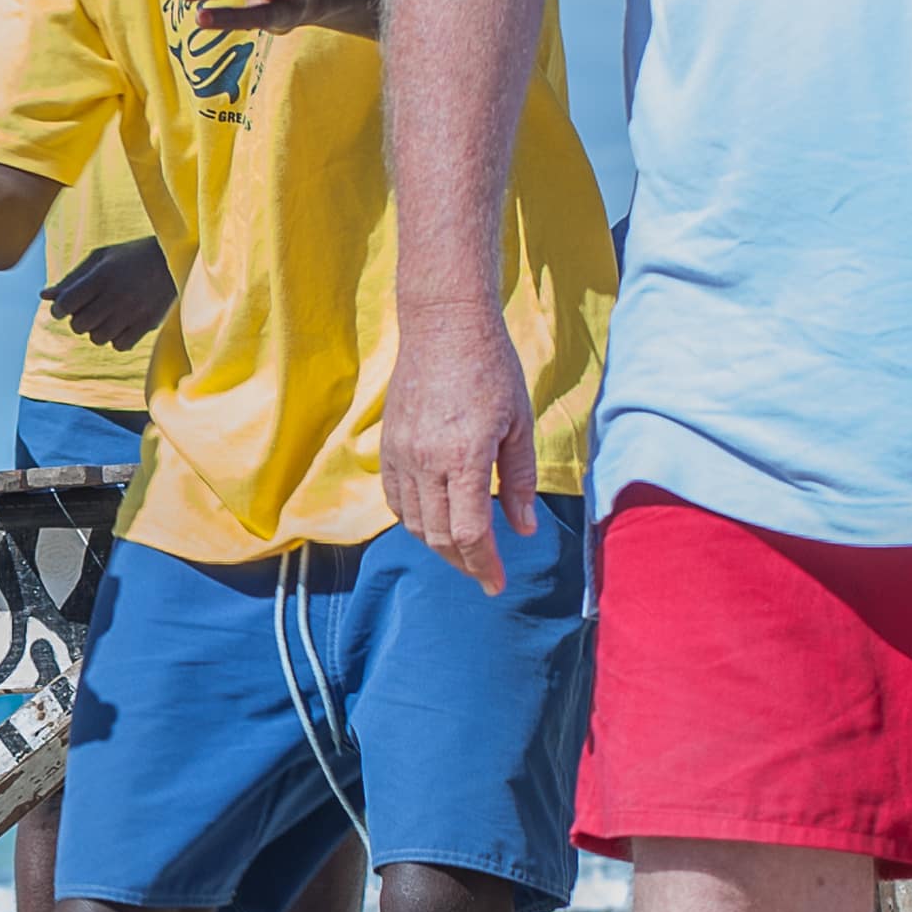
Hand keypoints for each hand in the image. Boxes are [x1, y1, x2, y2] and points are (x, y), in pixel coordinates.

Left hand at [40, 235, 179, 353]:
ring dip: (95, 330)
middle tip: (87, 310)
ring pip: (97, 339)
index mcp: (101, 276)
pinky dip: (115, 339)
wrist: (173, 258)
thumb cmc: (129, 256)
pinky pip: (120, 346)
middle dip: (77, 320)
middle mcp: (116, 295)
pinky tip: (120, 324)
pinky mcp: (148, 323)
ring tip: (104, 317)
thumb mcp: (99, 258)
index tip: (63, 307)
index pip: (66, 304)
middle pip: (79, 325)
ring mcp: (133, 311)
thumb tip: (43, 296)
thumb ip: (72, 279)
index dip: (58, 309)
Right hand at [384, 305, 540, 591]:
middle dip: (464, 564)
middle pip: (439, 536)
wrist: (444, 327)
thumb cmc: (492, 370)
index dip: (485, 565)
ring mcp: (402, 454)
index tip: (498, 583)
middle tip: (485, 577)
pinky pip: (396, 499)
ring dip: (438, 546)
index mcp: (464, 458)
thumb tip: (522, 529)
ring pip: (414, 522)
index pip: (470, 532)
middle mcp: (426, 462)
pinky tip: (433, 523)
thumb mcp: (519, 424)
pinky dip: (414, 520)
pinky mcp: (389, 445)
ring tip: (463, 555)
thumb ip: (518, 480)